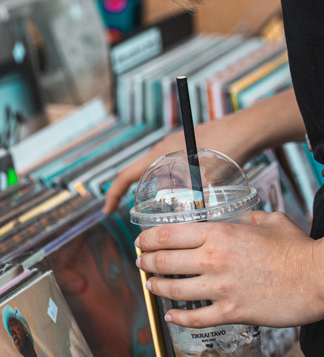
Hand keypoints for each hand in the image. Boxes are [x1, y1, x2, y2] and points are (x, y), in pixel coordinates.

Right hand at [102, 89, 305, 213]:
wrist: (249, 129)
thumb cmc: (228, 149)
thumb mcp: (208, 181)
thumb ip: (196, 203)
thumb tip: (189, 227)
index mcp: (159, 154)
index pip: (125, 176)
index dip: (113, 195)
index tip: (108, 212)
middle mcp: (162, 149)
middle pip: (137, 174)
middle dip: (132, 194)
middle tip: (136, 214)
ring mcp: (174, 148)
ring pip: (155, 173)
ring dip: (154, 189)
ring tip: (161, 208)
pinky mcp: (187, 149)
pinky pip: (169, 169)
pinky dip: (169, 184)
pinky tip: (183, 195)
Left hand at [136, 211, 323, 328]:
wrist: (320, 278)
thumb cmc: (297, 250)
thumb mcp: (270, 222)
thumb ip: (249, 218)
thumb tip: (243, 217)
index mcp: (219, 234)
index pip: (168, 235)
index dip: (147, 239)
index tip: (141, 241)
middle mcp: (213, 259)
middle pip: (164, 261)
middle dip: (147, 262)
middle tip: (141, 263)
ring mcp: (220, 288)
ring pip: (174, 290)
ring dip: (157, 288)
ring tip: (150, 286)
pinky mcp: (232, 312)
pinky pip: (196, 318)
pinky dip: (179, 318)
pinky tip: (171, 317)